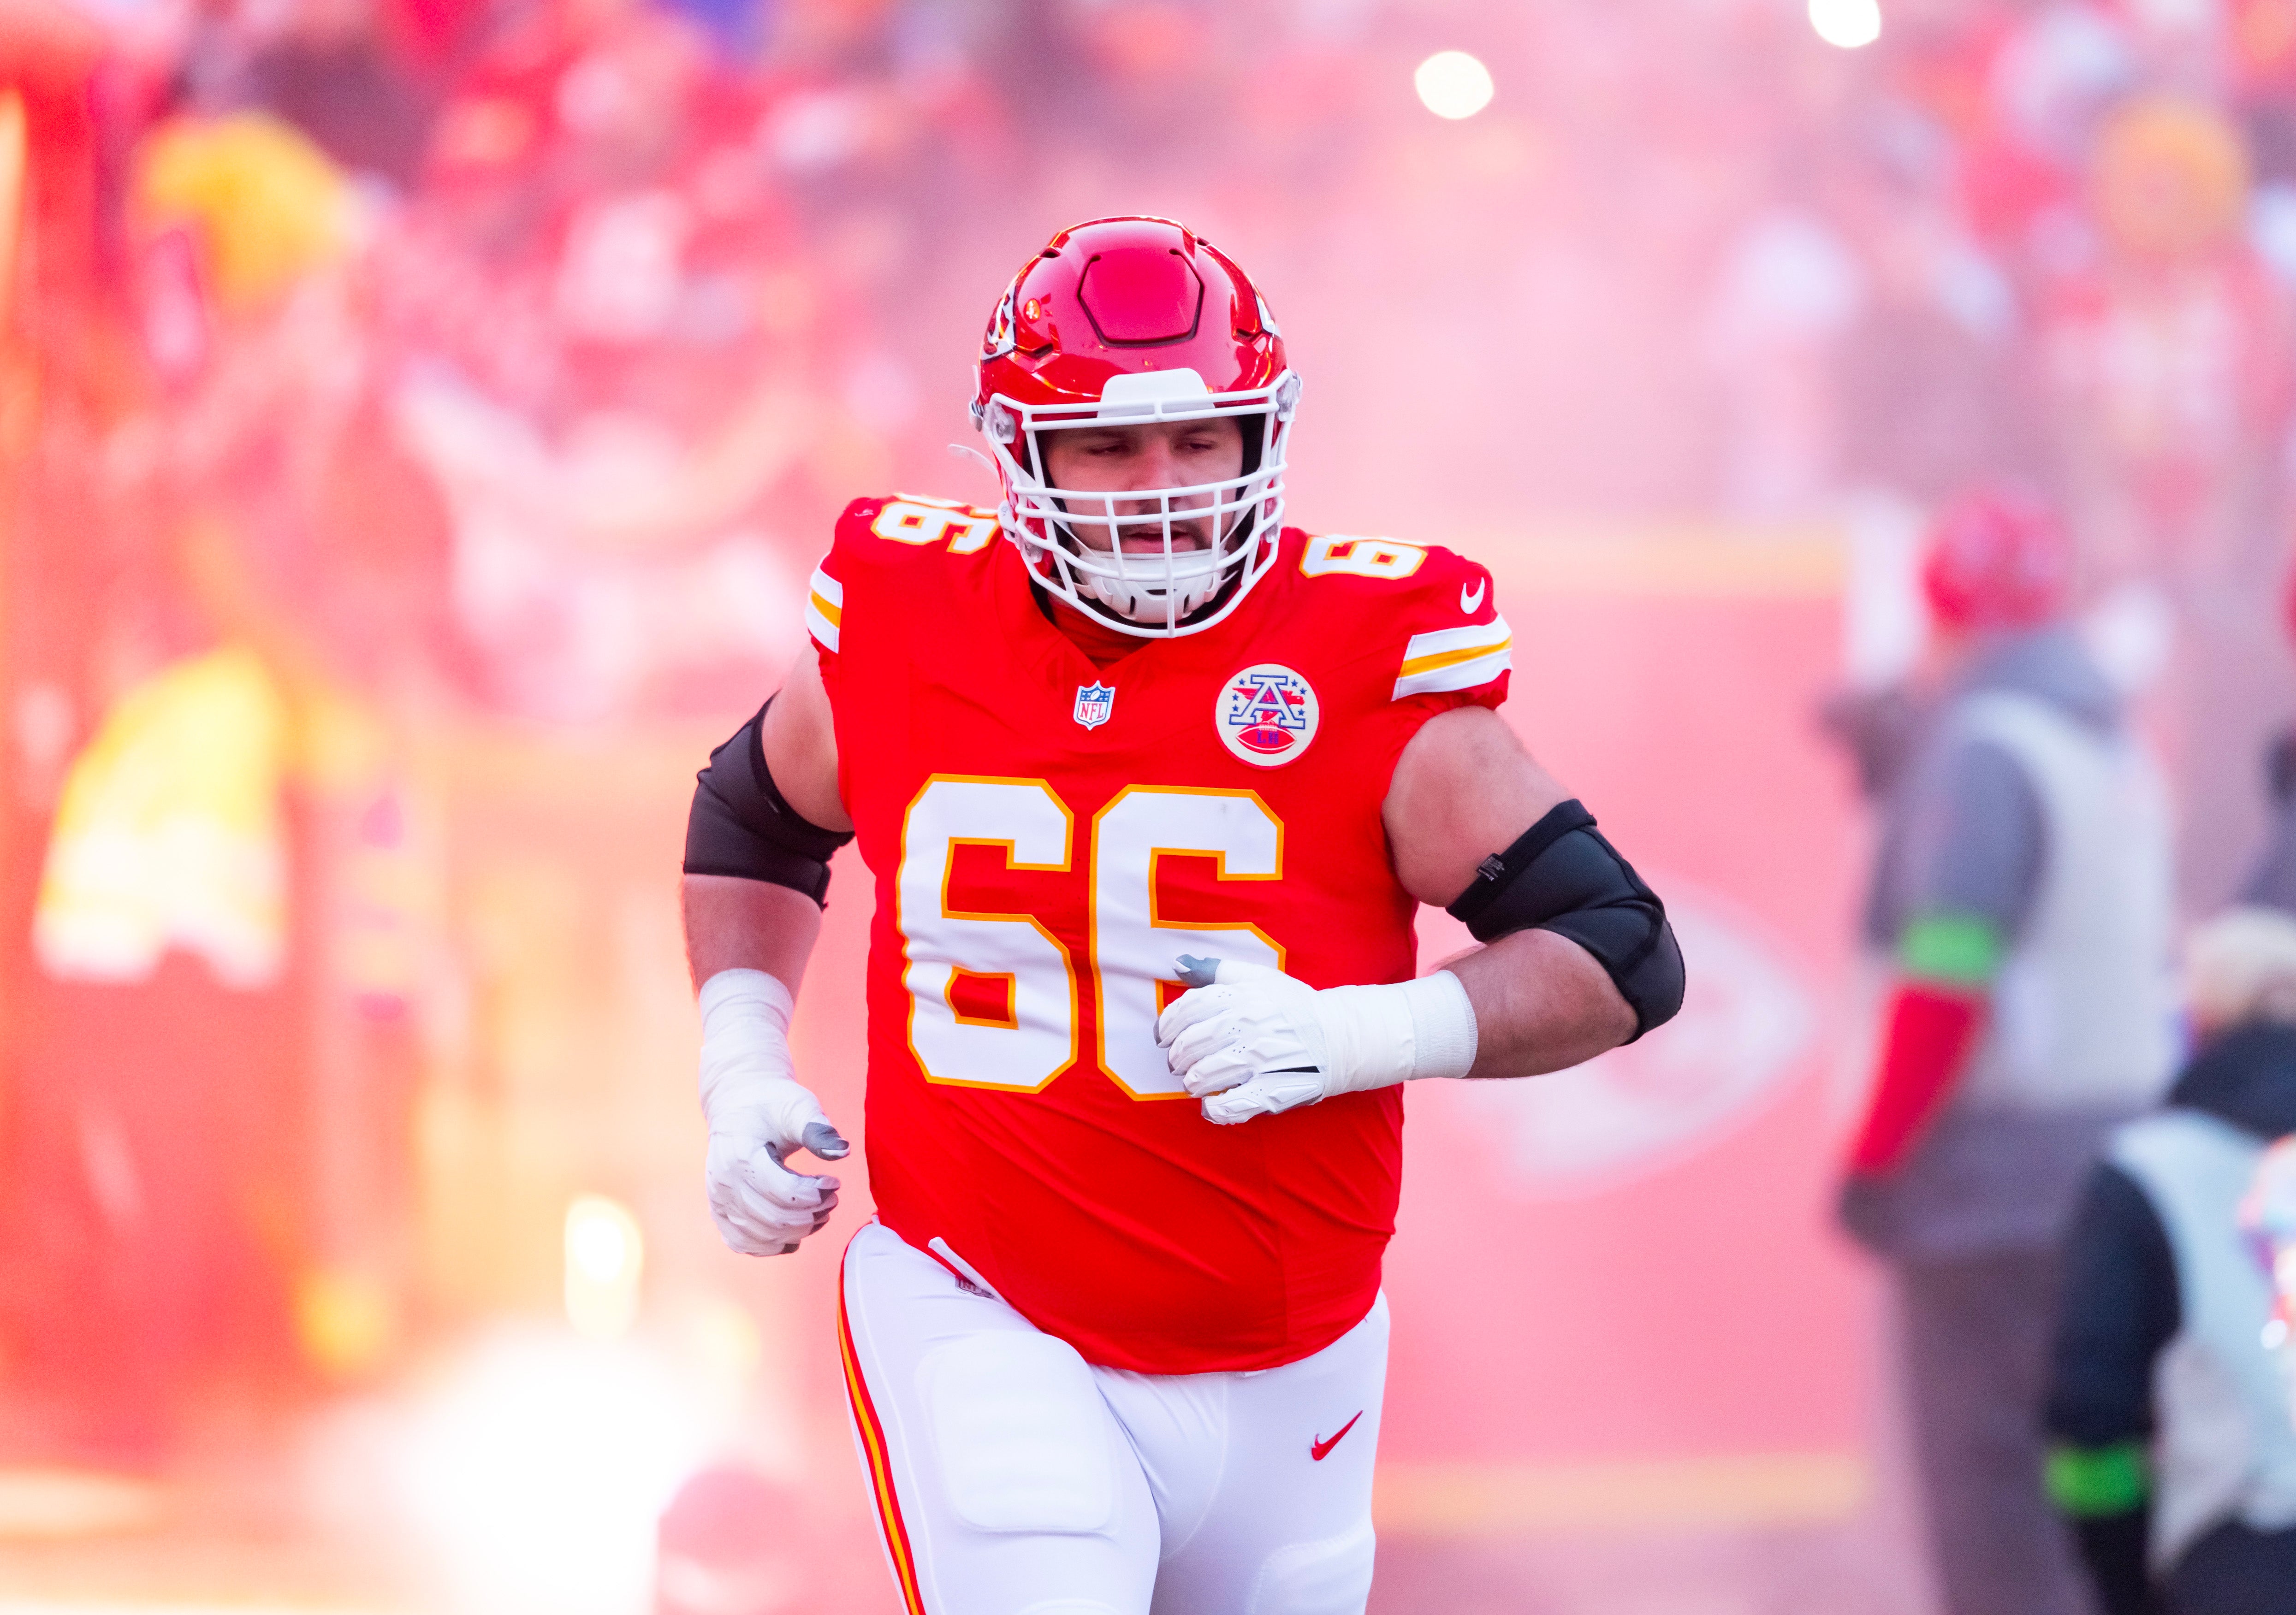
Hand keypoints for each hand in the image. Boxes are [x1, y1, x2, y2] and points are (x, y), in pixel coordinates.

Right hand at [705, 1095, 848, 1256]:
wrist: (736, 1104)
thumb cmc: (771, 1103)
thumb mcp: (798, 1106)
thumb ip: (818, 1130)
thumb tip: (842, 1151)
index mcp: (741, 1155)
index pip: (783, 1192)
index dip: (816, 1193)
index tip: (835, 1181)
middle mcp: (723, 1183)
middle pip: (775, 1219)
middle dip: (813, 1214)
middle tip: (832, 1198)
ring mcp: (718, 1201)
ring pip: (763, 1237)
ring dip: (799, 1231)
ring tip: (819, 1211)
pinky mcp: (719, 1212)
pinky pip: (745, 1244)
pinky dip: (773, 1244)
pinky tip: (794, 1230)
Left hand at [1157, 956, 1335, 1124]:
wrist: (1340, 1036)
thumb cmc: (1294, 1007)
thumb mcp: (1258, 978)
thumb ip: (1217, 970)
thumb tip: (1178, 964)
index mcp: (1243, 997)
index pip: (1189, 1009)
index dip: (1167, 1025)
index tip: (1163, 1036)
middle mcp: (1249, 1026)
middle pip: (1192, 1044)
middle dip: (1177, 1057)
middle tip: (1178, 1063)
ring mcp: (1261, 1060)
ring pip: (1205, 1076)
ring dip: (1192, 1082)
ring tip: (1194, 1083)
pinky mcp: (1273, 1090)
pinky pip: (1232, 1105)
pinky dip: (1215, 1109)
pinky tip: (1212, 1105)